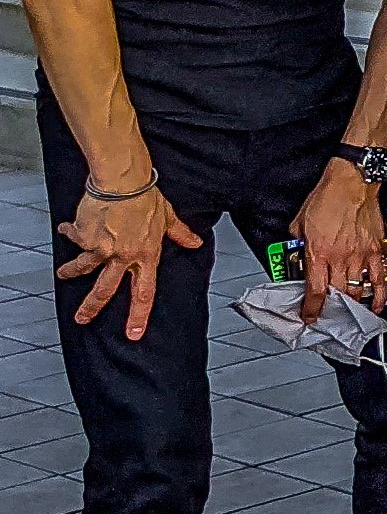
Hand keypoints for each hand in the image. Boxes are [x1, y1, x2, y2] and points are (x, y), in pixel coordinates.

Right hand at [56, 179, 201, 341]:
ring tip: (64, 274)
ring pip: (84, 268)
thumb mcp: (167, 216)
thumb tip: (195, 242)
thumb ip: (180, 233)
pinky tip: (70, 226)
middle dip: (92, 307)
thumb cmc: (146, 196)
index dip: (139, 315)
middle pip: (107, 290)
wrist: (123, 181)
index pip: (145, 292)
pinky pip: (74, 237)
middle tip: (81, 319)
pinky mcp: (84, 237)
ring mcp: (102, 249)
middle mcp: (124, 256)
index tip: (133, 333)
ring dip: (71, 272)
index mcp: (146, 255)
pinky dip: (71, 231)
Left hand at [288, 160, 386, 320]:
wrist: (352, 182)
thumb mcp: (300, 222)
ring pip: (356, 289)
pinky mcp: (375, 249)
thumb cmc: (327, 197)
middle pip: (336, 293)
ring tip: (347, 310)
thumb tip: (298, 254)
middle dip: (330, 307)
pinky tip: (375, 304)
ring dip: (351, 302)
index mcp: (318, 252)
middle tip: (327, 313)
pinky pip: (379, 278)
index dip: (311, 308)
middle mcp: (340, 257)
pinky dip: (378, 295)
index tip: (309, 316)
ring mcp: (360, 255)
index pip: (315, 290)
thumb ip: (298, 243)